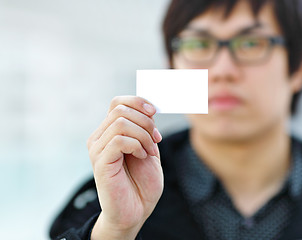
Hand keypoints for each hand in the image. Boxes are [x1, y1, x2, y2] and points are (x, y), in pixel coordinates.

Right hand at [87, 96, 163, 239]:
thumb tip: (149, 108)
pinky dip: (137, 145)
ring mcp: (97, 149)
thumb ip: (145, 128)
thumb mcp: (148, 148)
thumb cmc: (142, 181)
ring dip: (144, 136)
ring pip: (121, 123)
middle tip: (156, 139)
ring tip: (150, 152)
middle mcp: (100, 137)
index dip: (138, 102)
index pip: (118, 102)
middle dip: (146, 121)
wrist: (136, 210)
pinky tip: (142, 157)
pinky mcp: (100, 161)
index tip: (155, 113)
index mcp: (110, 131)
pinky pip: (119, 140)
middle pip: (120, 109)